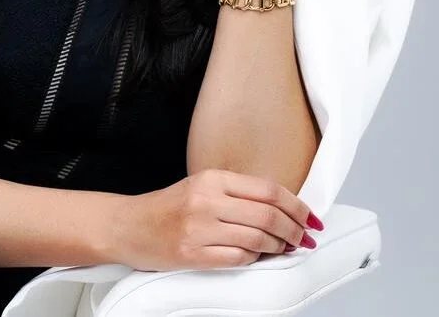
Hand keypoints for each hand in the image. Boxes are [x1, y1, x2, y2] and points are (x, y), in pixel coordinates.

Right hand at [110, 168, 318, 271]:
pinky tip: (257, 257)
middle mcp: (206, 200)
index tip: (310, 217)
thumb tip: (281, 211)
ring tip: (284, 249)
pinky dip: (254, 259)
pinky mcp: (193, 254)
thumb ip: (235, 195)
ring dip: (279, 247)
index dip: (296, 205)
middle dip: (294, 229)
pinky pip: (239, 258)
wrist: (128, 226)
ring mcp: (199, 228)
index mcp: (211, 178)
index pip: (267, 189)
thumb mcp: (200, 188)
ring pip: (258, 238)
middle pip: (268, 214)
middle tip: (304, 238)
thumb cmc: (166, 209)